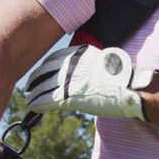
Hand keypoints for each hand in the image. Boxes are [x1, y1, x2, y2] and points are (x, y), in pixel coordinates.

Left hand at [25, 45, 157, 119]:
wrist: (130, 89)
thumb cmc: (124, 79)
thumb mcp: (104, 61)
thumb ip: (89, 65)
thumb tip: (83, 73)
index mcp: (80, 53)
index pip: (54, 58)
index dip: (44, 67)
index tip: (40, 72)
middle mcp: (71, 64)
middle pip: (45, 70)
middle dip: (35, 79)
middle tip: (29, 85)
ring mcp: (69, 80)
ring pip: (43, 86)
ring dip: (34, 93)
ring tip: (28, 98)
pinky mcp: (69, 96)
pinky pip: (47, 99)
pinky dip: (38, 103)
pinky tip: (33, 105)